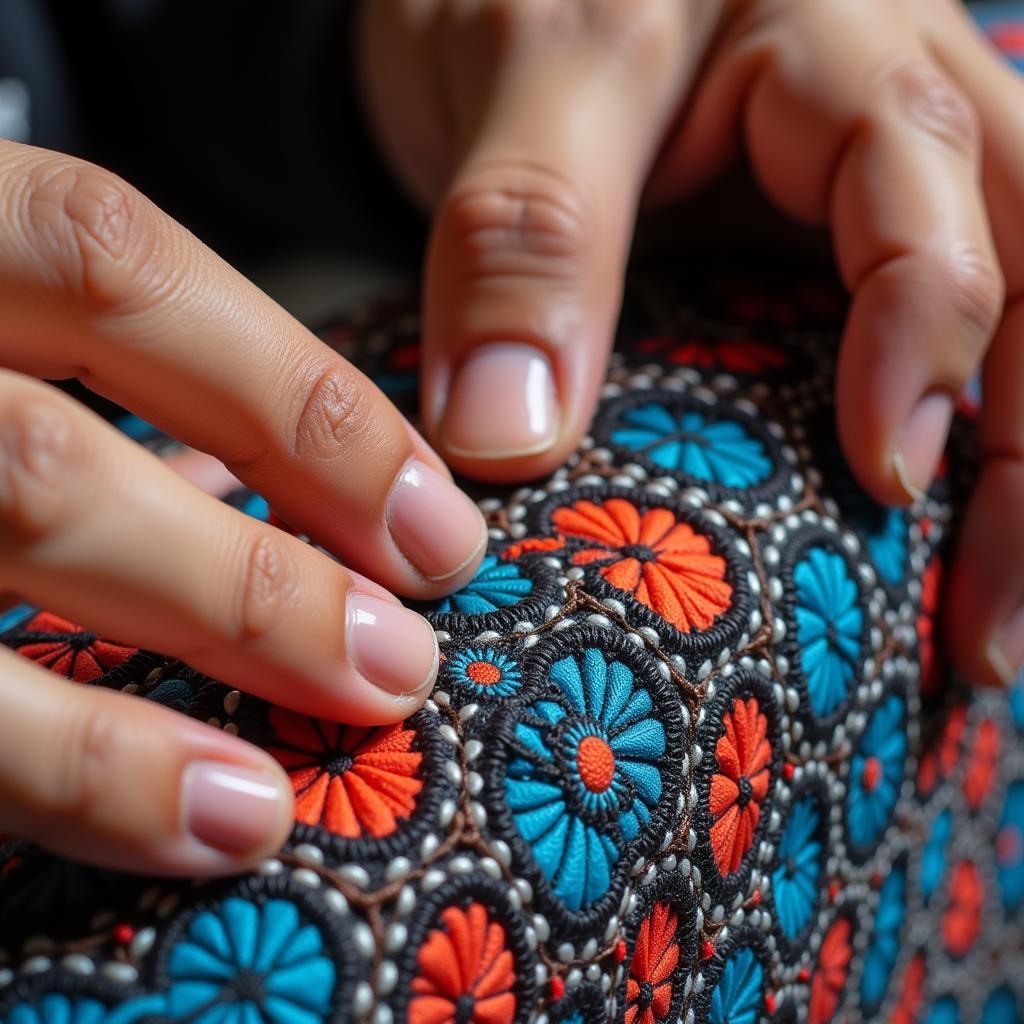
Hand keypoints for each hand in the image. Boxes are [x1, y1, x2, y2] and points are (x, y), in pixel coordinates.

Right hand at [0, 140, 486, 873]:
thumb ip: (95, 364)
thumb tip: (278, 493)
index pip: (110, 262)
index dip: (295, 402)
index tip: (432, 530)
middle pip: (33, 462)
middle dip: (238, 587)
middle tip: (391, 671)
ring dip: (99, 744)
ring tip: (252, 811)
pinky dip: (7, 783)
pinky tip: (115, 832)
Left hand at [361, 0, 1023, 687]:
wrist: (499, 0)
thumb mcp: (524, 75)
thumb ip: (522, 233)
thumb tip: (512, 439)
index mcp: (830, 46)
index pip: (932, 189)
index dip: (926, 339)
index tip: (885, 477)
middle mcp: (892, 114)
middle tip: (985, 634)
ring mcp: (877, 193)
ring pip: (1022, 318)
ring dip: (1016, 480)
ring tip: (983, 633)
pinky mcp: (833, 258)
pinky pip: (934, 349)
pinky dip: (951, 457)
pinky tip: (927, 560)